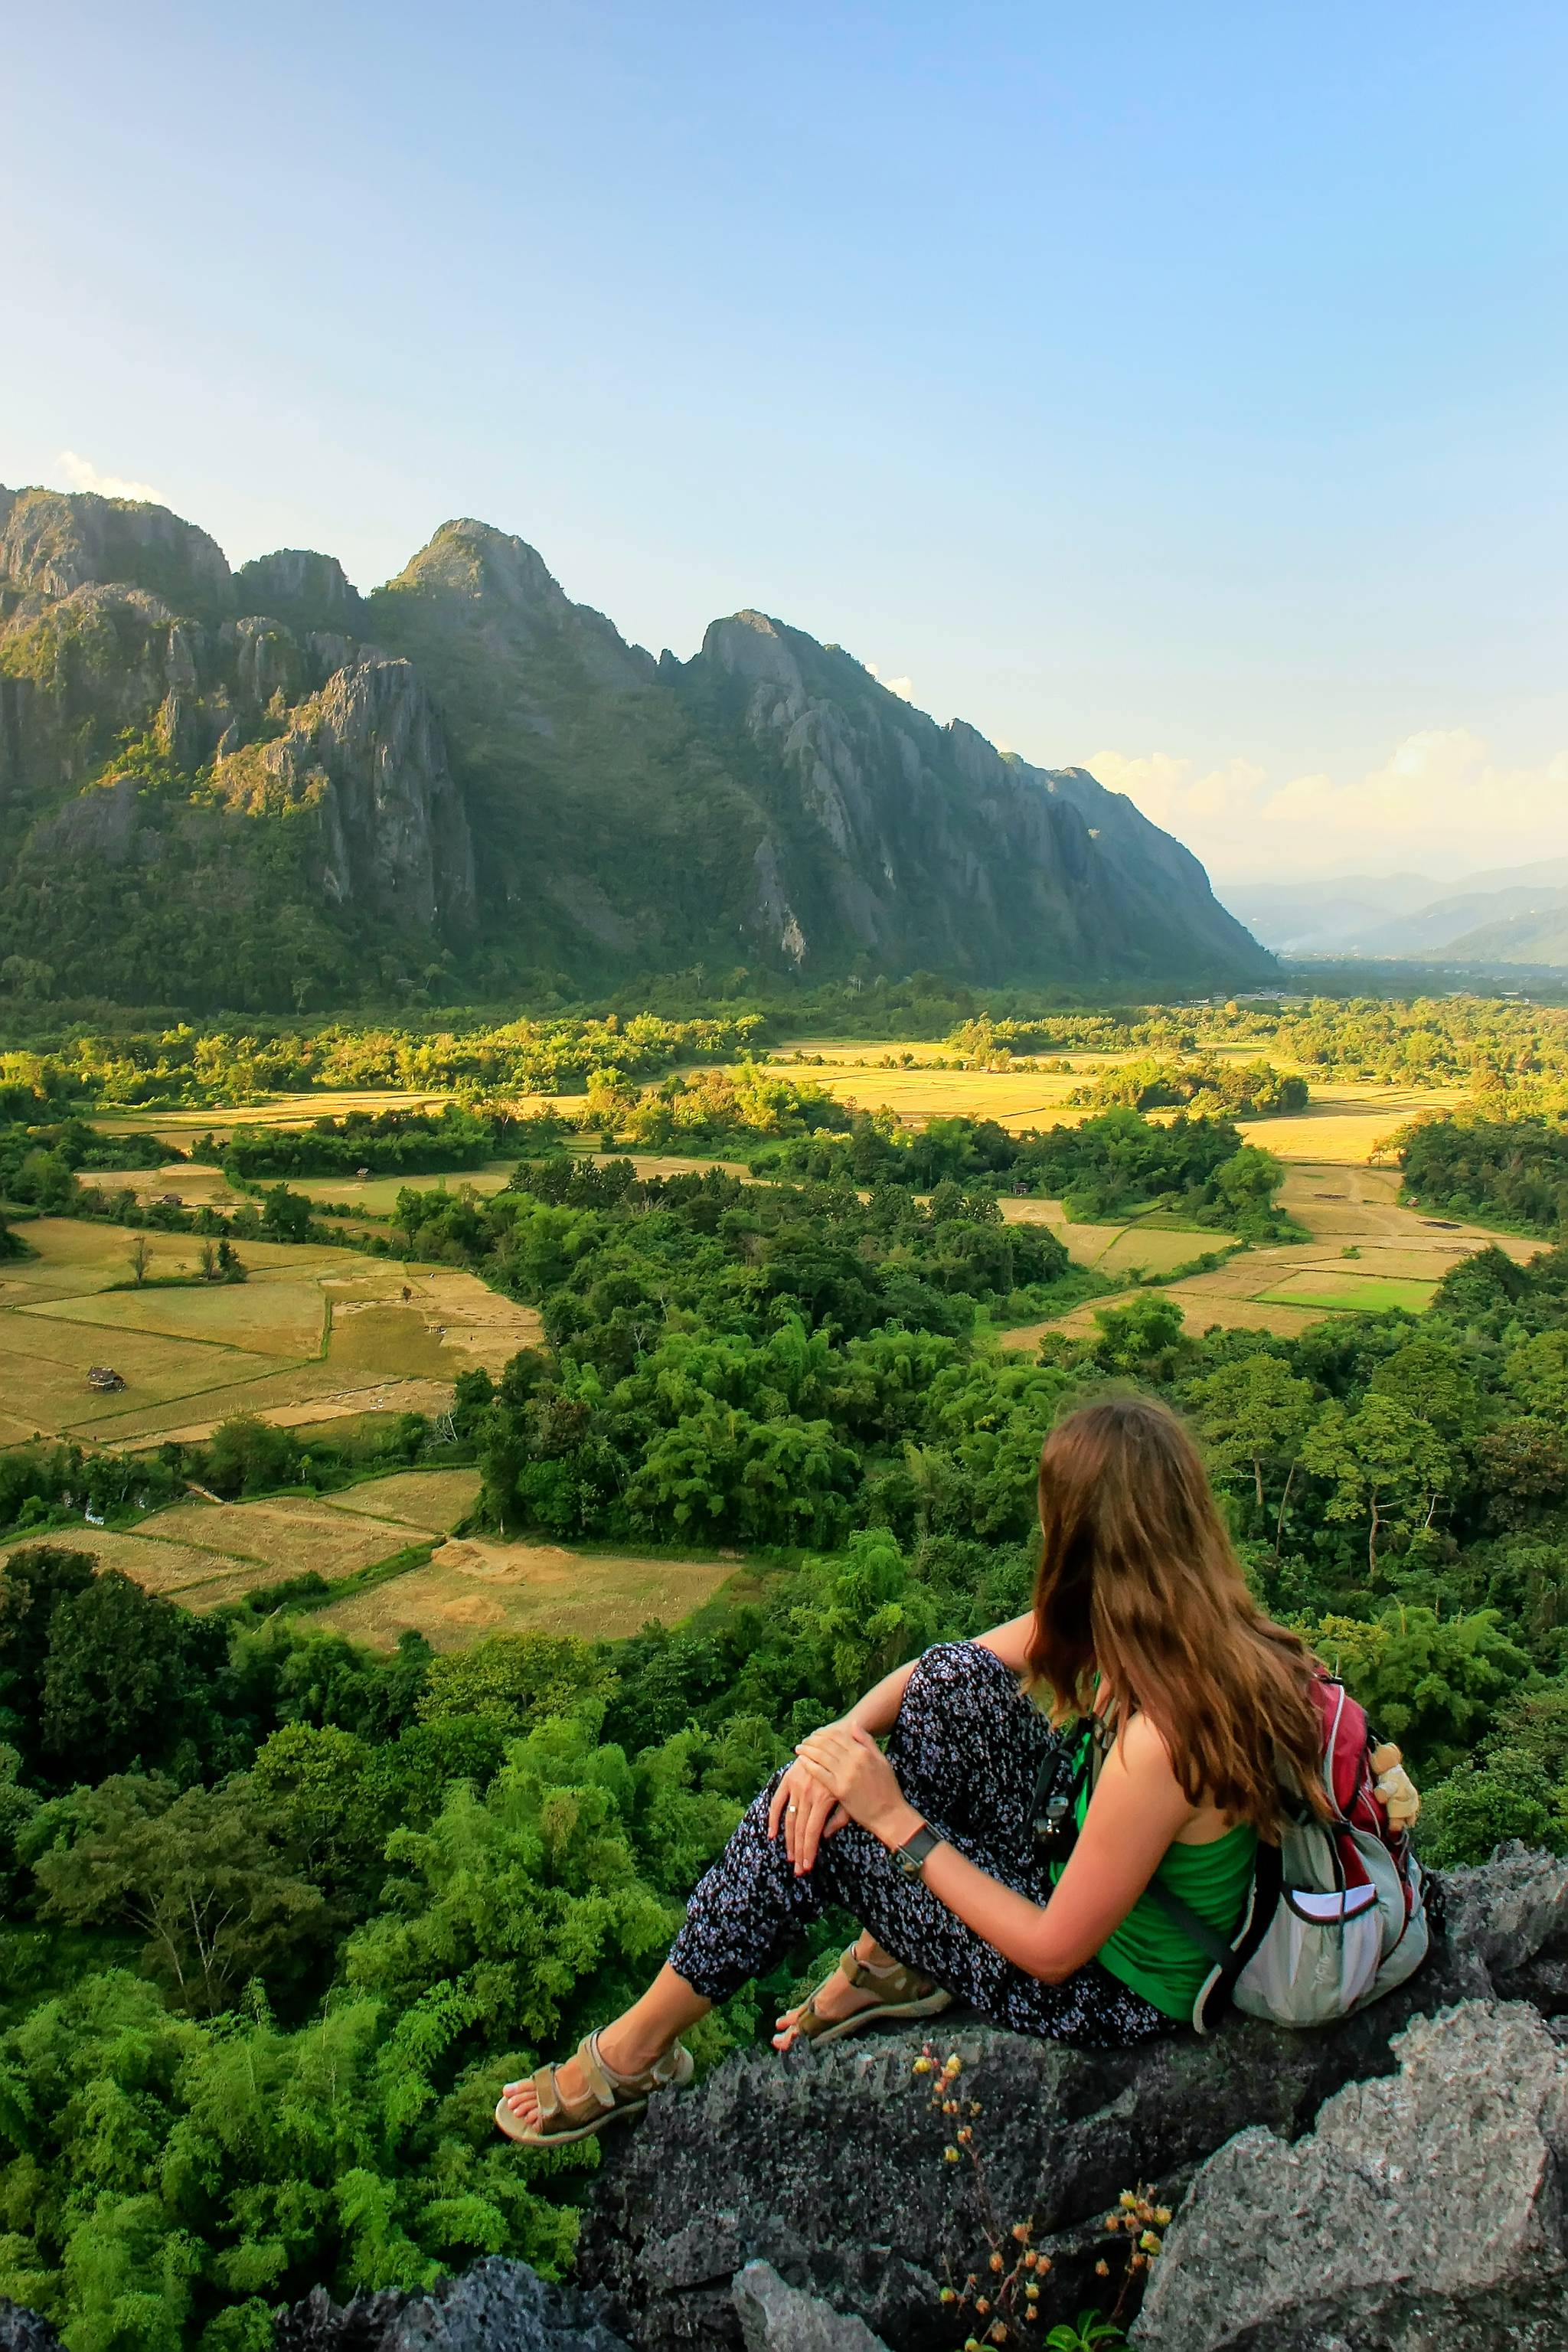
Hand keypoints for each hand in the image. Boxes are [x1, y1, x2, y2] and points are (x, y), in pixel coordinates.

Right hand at [767, 1756, 848, 1875]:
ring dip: (788, 1841)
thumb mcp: (850, 1795)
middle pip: (800, 1830)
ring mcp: (797, 1786)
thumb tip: (825, 1836)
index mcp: (824, 1799)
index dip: (809, 1851)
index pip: (813, 1832)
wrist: (839, 1741)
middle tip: (798, 1870)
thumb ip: (839, 1818)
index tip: (808, 1866)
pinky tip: (772, 1834)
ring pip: (789, 1819)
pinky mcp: (789, 1778)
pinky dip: (772, 1818)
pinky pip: (777, 1801)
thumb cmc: (850, 1772)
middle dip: (799, 1852)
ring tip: (790, 1858)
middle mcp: (809, 1794)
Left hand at [793, 1722, 915, 1845]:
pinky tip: (802, 1761)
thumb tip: (853, 1724)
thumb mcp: (882, 1760)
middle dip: (813, 1739)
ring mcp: (846, 1774)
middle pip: (827, 1743)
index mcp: (864, 1752)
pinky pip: (820, 1773)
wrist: (890, 1814)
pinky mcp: (839, 1789)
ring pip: (821, 1756)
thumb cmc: (887, 1788)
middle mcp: (854, 1760)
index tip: (816, 1733)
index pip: (839, 1735)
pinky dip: (809, 1765)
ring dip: (808, 1749)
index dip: (825, 1732)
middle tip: (805, 1740)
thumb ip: (866, 1741)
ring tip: (799, 1748)